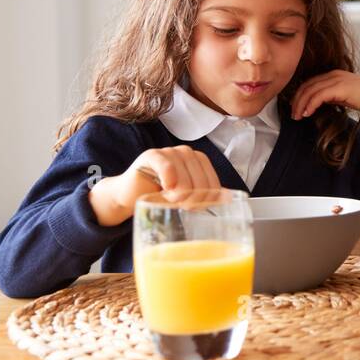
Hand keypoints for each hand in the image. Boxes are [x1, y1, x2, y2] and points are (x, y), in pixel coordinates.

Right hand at [88, 146, 220, 225]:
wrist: (130, 194)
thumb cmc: (160, 195)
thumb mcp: (186, 196)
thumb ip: (206, 193)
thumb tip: (230, 197)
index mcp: (199, 160)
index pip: (213, 182)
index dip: (206, 200)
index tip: (194, 208)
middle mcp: (186, 152)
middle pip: (201, 182)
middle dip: (192, 200)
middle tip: (179, 205)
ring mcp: (169, 151)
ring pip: (186, 180)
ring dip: (178, 196)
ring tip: (168, 198)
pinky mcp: (152, 155)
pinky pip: (167, 167)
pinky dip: (169, 181)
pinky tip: (165, 189)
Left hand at [292, 69, 359, 127]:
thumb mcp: (347, 96)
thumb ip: (333, 96)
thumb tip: (319, 103)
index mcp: (335, 74)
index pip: (311, 82)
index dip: (300, 95)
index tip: (297, 108)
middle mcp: (334, 74)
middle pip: (307, 85)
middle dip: (297, 100)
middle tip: (293, 114)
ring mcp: (337, 79)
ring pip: (310, 90)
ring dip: (301, 104)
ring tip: (298, 116)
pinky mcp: (340, 87)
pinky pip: (318, 95)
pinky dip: (310, 104)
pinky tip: (307, 113)